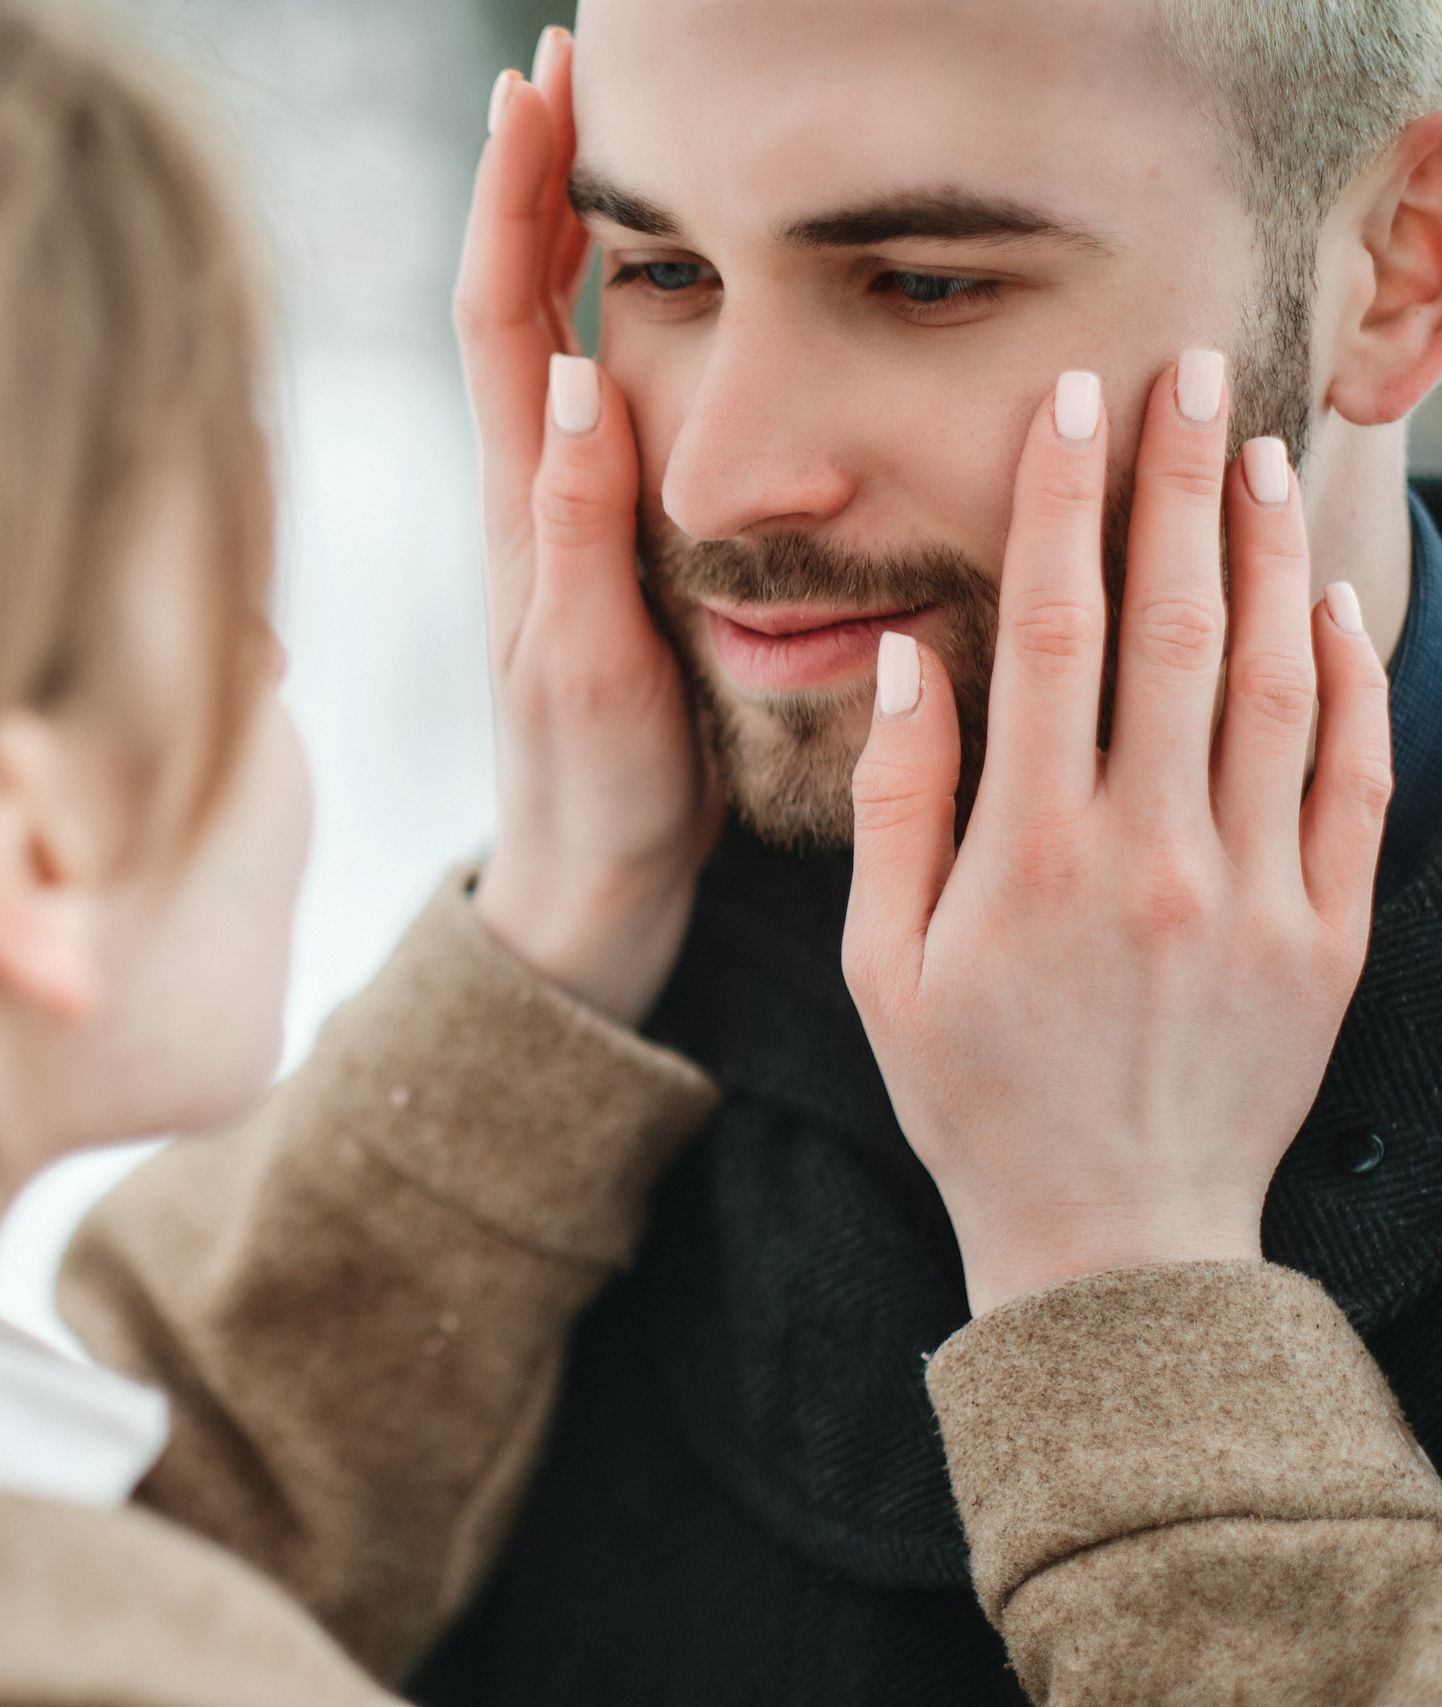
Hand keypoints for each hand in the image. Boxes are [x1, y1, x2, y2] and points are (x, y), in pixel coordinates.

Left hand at [453, 31, 716, 1026]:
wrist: (590, 883)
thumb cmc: (592, 790)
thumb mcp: (590, 665)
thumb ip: (581, 530)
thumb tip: (575, 375)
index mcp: (521, 503)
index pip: (503, 313)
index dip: (513, 194)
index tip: (536, 83)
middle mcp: (530, 488)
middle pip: (520, 295)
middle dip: (540, 173)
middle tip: (577, 62)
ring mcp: (561, 513)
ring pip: (557, 336)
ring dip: (573, 227)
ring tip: (610, 130)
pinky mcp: (599, 544)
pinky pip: (604, 398)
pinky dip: (617, 316)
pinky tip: (654, 284)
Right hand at [843, 356, 1393, 1317]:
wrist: (1111, 1237)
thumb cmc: (972, 1094)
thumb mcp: (881, 962)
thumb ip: (900, 803)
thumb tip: (908, 658)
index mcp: (1032, 852)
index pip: (1055, 630)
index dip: (1064, 502)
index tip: (1072, 405)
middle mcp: (1152, 852)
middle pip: (1175, 627)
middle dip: (1180, 486)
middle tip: (1189, 375)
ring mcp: (1253, 892)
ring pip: (1273, 683)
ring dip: (1265, 557)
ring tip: (1259, 456)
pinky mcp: (1325, 935)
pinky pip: (1348, 777)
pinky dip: (1346, 679)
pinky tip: (1329, 604)